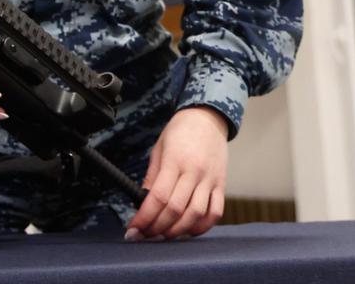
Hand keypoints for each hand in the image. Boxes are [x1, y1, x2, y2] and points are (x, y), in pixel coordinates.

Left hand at [124, 106, 228, 240]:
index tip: (133, 228)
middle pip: (175, 209)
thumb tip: (142, 202)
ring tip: (163, 236)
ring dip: (178, 231)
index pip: (158, 196)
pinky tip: (188, 231)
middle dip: (157, 228)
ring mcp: (210, 180)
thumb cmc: (179, 132)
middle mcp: (194, 172)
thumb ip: (152, 177)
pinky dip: (202, 227)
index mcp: (174, 161)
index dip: (144, 217)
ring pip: (196, 214)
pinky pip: (215, 212)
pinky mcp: (221, 185)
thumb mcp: (158, 149)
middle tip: (144, 236)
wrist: (207, 118)